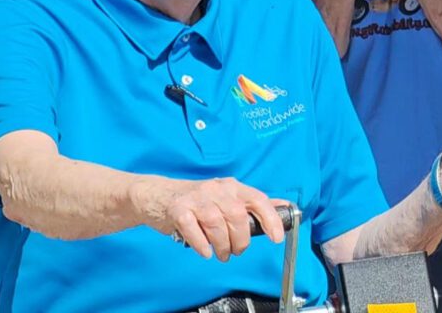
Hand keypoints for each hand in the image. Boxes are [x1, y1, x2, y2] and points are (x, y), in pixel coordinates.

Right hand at [134, 176, 285, 260]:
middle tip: (237, 251)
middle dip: (241, 240)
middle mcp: (216, 189)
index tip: (276, 237)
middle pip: (237, 216)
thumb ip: (252, 204)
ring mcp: (196, 197)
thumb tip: (283, 206)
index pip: (257, 199)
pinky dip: (201, 244)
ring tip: (221, 254)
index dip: (270, 219)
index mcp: (232, 186)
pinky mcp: (178, 208)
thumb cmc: (198, 200)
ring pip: (216, 223)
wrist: (158, 195)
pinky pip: (193, 228)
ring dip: (222, 245)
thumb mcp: (227, 197)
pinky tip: (205, 252)